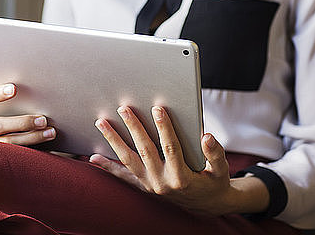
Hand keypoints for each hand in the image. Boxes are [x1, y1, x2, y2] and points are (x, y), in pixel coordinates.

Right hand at [0, 83, 56, 145]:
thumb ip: (6, 103)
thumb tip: (30, 90)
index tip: (14, 89)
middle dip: (23, 123)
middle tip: (43, 120)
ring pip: (8, 144)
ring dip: (32, 138)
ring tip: (50, 132)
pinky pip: (14, 156)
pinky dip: (31, 150)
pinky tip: (47, 146)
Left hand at [91, 105, 236, 215]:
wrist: (207, 205)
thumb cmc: (214, 182)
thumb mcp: (221, 169)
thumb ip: (215, 153)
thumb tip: (206, 137)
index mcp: (182, 177)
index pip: (171, 147)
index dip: (164, 127)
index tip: (157, 109)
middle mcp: (162, 182)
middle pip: (145, 150)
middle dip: (133, 127)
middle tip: (124, 108)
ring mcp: (150, 186)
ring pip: (129, 160)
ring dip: (114, 141)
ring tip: (101, 123)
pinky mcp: (144, 187)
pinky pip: (123, 177)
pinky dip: (108, 167)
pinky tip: (94, 157)